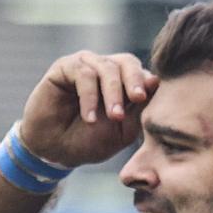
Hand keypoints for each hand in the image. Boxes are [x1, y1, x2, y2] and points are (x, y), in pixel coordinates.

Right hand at [18, 51, 158, 168]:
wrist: (56, 150)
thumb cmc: (90, 140)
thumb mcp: (123, 130)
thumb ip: (139, 108)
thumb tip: (156, 81)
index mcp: (124, 81)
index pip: (142, 73)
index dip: (147, 84)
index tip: (149, 98)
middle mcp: (105, 68)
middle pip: (127, 62)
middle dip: (134, 81)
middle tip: (138, 99)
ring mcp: (85, 65)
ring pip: (107, 67)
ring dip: (113, 93)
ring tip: (114, 117)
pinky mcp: (64, 67)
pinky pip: (83, 73)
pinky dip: (90, 97)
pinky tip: (89, 118)